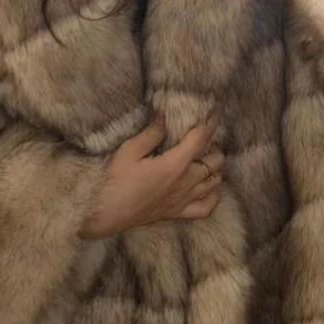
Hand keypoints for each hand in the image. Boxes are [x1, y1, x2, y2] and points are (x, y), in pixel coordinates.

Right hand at [79, 111, 223, 239]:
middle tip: (202, 138)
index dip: (210, 122)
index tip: (216, 110)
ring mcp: (184, 200)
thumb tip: (164, 116)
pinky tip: (208, 187)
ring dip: (215, 168)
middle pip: (215, 161)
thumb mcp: (129, 150)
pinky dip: (213, 196)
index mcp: (175, 164)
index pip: (200, 139)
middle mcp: (186, 182)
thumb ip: (151, 133)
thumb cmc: (116, 180)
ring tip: (205, 158)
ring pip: (215, 182)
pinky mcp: (178, 213)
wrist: (107, 213)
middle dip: (214, 146)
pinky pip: (207, 207)